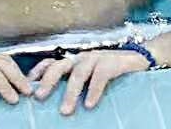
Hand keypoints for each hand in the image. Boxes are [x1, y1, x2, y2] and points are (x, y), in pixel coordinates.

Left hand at [28, 49, 149, 114]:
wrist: (141, 60)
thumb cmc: (114, 72)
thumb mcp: (91, 77)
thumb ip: (76, 84)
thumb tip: (60, 104)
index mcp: (75, 62)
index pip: (51, 63)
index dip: (38, 72)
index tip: (29, 85)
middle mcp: (83, 58)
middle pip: (60, 66)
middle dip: (49, 82)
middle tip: (39, 98)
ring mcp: (97, 58)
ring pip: (78, 73)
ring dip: (70, 92)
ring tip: (66, 111)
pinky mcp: (113, 62)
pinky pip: (100, 76)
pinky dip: (93, 90)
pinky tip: (89, 104)